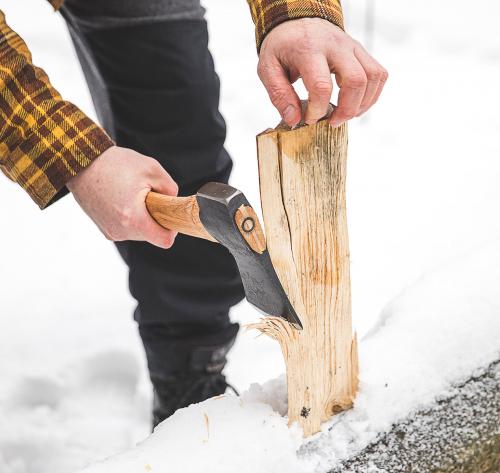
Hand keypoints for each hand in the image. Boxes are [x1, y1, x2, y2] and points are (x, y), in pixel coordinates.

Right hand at [67, 146, 178, 248]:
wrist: (81, 163)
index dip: (172, 229)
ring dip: (142, 217)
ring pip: (139, 232)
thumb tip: (174, 202)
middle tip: (149, 196)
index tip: (170, 215)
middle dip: (155, 218)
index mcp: (134, 219)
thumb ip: (170, 189)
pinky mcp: (104, 229)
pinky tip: (123, 199)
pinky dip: (130, 217)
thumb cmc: (116, 164)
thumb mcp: (152, 169)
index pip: (164, 240)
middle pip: (152, 235)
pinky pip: (126, 228)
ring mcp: (111, 232)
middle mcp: (121, 231)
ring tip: (133, 196)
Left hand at [257, 18, 387, 127]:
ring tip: (344, 115)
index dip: (318, 110)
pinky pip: (378, 74)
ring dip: (362, 104)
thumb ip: (279, 95)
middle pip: (355, 80)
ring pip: (373, 77)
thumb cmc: (282, 46)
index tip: (309, 119)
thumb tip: (294, 120)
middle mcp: (335, 45)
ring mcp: (351, 46)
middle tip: (332, 122)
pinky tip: (355, 105)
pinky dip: (371, 95)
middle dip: (346, 110)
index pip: (321, 86)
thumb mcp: (268, 68)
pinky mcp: (360, 51)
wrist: (295, 18)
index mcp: (308, 49)